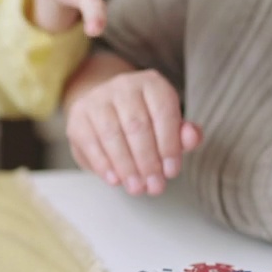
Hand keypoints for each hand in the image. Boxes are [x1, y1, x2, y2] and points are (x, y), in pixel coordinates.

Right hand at [65, 68, 201, 194]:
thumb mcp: (168, 126)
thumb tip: (192, 136)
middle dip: (147, 161)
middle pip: (136, 125)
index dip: (169, 145)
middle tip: (154, 187)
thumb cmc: (145, 121)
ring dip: (126, 166)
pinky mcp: (78, 115)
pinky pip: (91, 142)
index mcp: (152, 83)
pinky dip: (104, 164)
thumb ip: (184, 134)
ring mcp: (97, 98)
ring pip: (112, 135)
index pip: (163, 113)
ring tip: (136, 188)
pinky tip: (115, 180)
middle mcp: (123, 85)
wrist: (107, 110)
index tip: (171, 172)